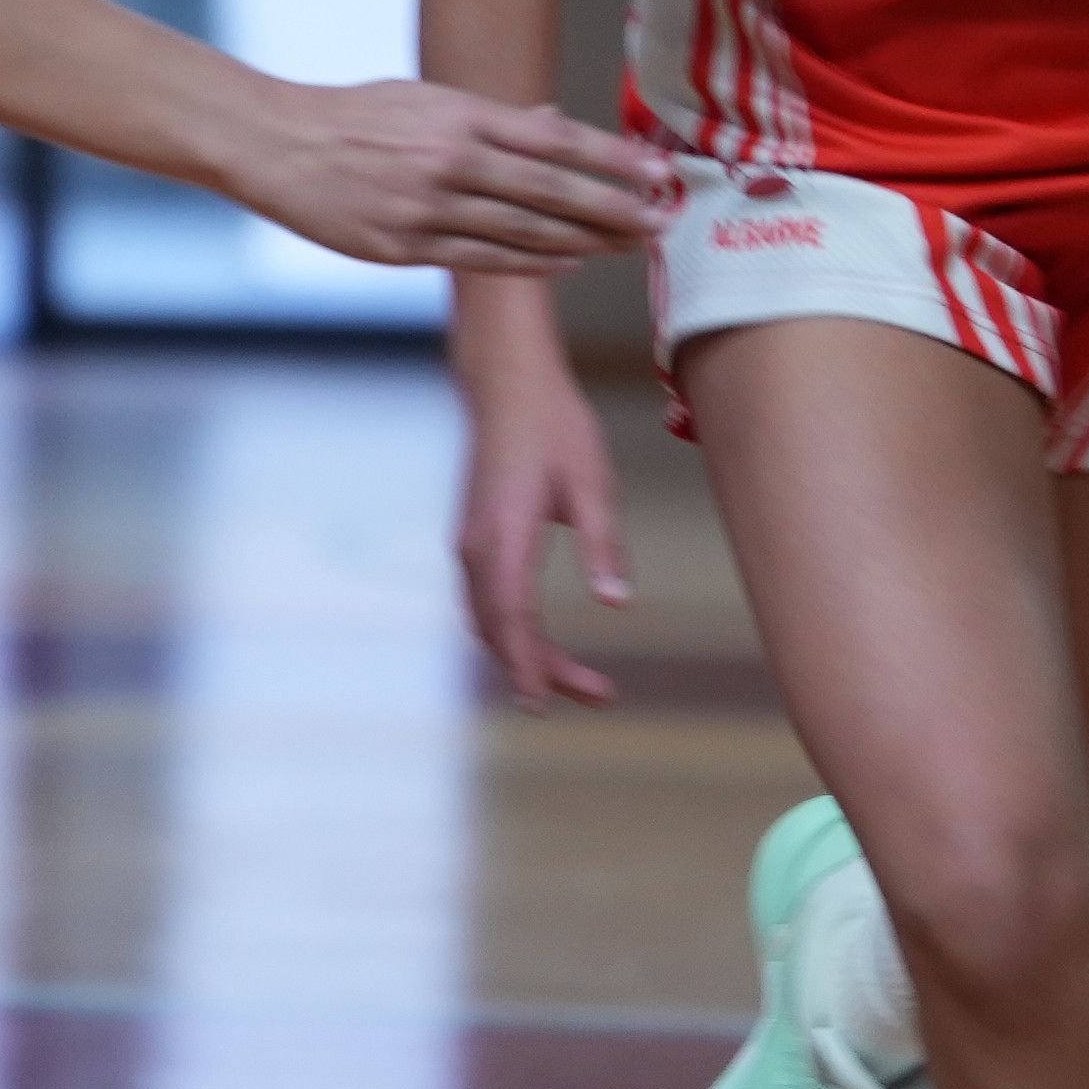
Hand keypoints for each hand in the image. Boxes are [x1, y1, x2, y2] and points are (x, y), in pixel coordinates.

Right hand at [221, 77, 676, 275]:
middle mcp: (451, 160)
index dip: (612, 158)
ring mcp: (428, 208)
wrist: (277, 145)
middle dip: (613, 209)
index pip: (555, 140)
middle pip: (551, 191)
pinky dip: (531, 263)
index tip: (656, 171)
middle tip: (659, 221)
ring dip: (583, 242)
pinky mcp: (404, 247)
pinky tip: (568, 263)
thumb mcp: (424, 98)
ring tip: (628, 246)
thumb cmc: (355, 115)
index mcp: (460, 115)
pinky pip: (482, 259)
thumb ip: (493, 117)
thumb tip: (554, 122)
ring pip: (524, 232)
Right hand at [451, 352, 631, 707]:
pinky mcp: (475, 538)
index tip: (544, 707)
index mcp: (504, 537)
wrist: (507, 382)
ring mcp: (471, 544)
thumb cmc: (555, 426)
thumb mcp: (592, 483)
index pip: (512, 621)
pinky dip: (511, 632)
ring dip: (526, 655)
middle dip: (542, 671)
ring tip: (578, 679)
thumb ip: (603, 546)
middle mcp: (477, 548)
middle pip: (500, 632)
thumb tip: (617, 605)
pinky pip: (486, 602)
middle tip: (600, 694)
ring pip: (489, 621)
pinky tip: (541, 642)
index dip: (528, 667)